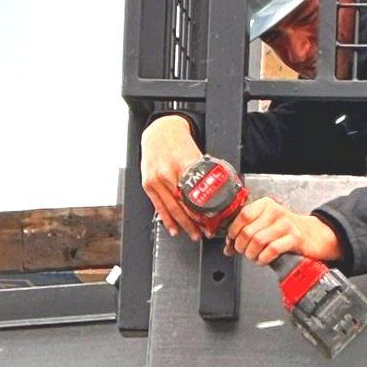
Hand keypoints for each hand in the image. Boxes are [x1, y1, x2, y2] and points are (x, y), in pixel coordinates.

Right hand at [139, 114, 206, 240]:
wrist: (159, 132)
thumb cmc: (179, 142)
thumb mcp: (197, 154)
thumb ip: (204, 172)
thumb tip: (219, 189)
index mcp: (184, 165)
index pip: (196, 195)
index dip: (205, 211)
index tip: (213, 221)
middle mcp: (169, 173)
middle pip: (184, 205)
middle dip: (196, 223)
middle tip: (206, 232)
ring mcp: (157, 180)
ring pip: (171, 209)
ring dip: (183, 225)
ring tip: (194, 234)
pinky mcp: (148, 184)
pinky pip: (158, 206)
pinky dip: (167, 220)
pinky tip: (174, 229)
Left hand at [225, 197, 341, 265]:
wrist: (313, 235)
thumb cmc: (286, 231)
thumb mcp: (266, 224)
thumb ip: (246, 231)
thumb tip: (228, 246)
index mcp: (266, 205)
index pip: (243, 215)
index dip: (233, 231)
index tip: (231, 241)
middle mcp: (276, 212)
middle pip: (248, 231)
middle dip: (242, 246)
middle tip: (244, 252)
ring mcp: (286, 224)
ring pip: (258, 241)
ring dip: (252, 254)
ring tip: (254, 256)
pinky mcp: (295, 238)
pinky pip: (271, 250)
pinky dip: (263, 259)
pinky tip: (264, 259)